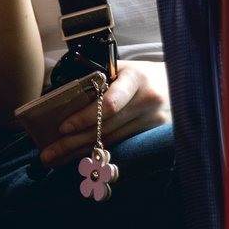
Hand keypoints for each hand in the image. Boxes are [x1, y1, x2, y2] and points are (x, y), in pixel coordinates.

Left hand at [38, 59, 168, 166]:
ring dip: (80, 153)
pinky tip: (78, 160)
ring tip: (55, 160)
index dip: (85, 117)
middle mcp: (146, 102)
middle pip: (105, 128)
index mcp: (136, 79)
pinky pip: (119, 147)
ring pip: (110, 142)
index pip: (110, 103)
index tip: (63, 127)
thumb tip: (60, 92)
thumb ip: (97, 78)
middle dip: (73, 143)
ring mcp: (152, 123)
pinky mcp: (152, 137)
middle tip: (47, 154)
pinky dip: (97, 153)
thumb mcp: (122, 68)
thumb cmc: (141, 74)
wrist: (180, 83)